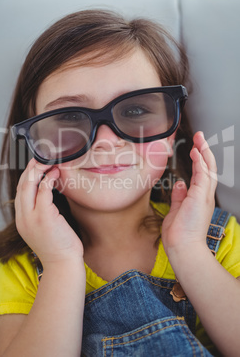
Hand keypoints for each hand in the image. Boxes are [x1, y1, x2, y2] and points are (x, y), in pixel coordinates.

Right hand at [15, 159, 83, 267]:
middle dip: (30, 168)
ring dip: (38, 170)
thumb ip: (43, 211)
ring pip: (28, 185)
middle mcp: (23, 218)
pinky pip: (43, 191)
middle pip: (21, 185)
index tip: (36, 165)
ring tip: (48, 161)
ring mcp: (31, 217)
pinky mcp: (44, 217)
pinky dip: (49, 179)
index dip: (27, 176)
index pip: (20, 192)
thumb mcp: (46, 228)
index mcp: (22, 220)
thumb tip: (50, 193)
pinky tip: (56, 173)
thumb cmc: (59, 246)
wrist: (63, 265)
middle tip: (41, 157)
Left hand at [162, 131, 216, 256]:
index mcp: (199, 198)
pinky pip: (202, 174)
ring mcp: (204, 195)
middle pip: (208, 167)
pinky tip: (196, 151)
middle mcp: (204, 195)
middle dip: (204, 151)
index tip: (194, 149)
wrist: (182, 247)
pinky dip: (200, 161)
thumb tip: (179, 183)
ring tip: (199, 138)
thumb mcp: (177, 210)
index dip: (200, 160)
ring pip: (208, 168)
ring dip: (204, 151)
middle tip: (200, 138)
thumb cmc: (179, 234)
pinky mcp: (200, 196)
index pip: (202, 174)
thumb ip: (179, 196)